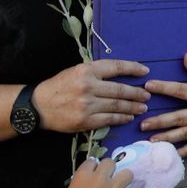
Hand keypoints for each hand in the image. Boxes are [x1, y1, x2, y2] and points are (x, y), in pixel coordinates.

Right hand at [34, 59, 150, 133]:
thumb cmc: (59, 87)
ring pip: (117, 106)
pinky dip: (121, 119)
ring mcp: (86, 105)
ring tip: (143, 107)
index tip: (145, 71)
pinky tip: (128, 117)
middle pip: (120, 89)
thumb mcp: (76, 71)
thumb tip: (121, 74)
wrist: (38, 106)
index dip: (133, 68)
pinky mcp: (84, 120)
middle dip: (137, 93)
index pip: (116, 67)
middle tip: (147, 95)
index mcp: (86, 70)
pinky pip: (108, 120)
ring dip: (133, 107)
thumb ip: (97, 72)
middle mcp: (88, 86)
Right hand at [54, 156, 136, 187]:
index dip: (94, 167)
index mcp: (82, 176)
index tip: (94, 173)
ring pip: (127, 173)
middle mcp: (99, 178)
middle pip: (110, 163)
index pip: (91, 161)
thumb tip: (86, 185)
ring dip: (124, 179)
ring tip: (121, 187)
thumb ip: (79, 186)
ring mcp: (113, 187)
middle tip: (108, 179)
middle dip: (110, 169)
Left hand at [140, 51, 186, 157]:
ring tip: (151, 141)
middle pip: (179, 118)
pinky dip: (184, 151)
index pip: (182, 91)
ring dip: (167, 138)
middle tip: (142, 124)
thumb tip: (185, 55)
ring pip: (185, 135)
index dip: (165, 88)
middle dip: (160, 121)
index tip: (148, 86)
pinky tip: (171, 153)